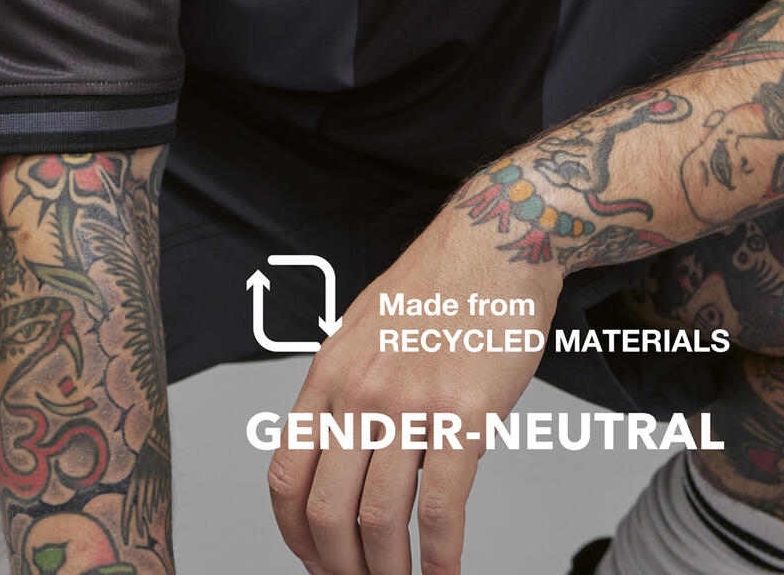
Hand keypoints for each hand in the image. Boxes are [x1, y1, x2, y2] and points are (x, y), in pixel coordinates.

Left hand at [267, 208, 562, 573]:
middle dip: (339, 568)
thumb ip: (347, 384)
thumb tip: (338, 444)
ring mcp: (411, 404)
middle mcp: (361, 391)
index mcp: (330, 373)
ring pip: (379, 519)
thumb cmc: (440, 281)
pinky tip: (445, 573)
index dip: (294, 535)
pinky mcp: (465, 413)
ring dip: (388, 573)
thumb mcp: (366, 325)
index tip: (315, 561)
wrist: (496, 242)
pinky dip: (441, 558)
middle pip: (326, 510)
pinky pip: (443, 506)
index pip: (287, 476)